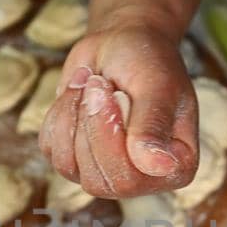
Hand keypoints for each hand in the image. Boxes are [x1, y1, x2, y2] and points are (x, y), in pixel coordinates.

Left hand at [39, 20, 198, 198]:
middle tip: (99, 84)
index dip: (110, 140)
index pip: (132, 180)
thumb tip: (157, 166)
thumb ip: (154, 126)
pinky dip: (59, 115)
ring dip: (73, 117)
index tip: (115, 94)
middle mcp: (142, 179)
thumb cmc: (147, 61)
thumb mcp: (156, 86)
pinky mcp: (74, 158)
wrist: (121, 44)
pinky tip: (79, 94)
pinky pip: (51, 150)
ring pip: (69, 167)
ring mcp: (105, 172)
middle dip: (91, 126)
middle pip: (99, 181)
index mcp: (174, 168)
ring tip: (93, 85)